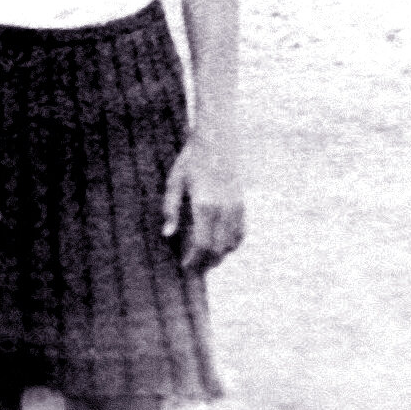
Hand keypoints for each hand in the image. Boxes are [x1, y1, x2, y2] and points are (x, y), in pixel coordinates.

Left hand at [161, 132, 245, 273]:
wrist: (218, 140)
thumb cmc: (191, 160)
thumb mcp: (175, 183)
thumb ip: (171, 209)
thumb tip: (167, 234)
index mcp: (204, 205)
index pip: (201, 244)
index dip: (194, 260)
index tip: (185, 267)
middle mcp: (223, 210)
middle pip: (217, 249)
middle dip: (206, 263)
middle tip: (194, 269)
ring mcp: (236, 208)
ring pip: (231, 244)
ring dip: (219, 256)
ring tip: (205, 261)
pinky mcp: (242, 204)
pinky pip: (240, 233)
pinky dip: (232, 244)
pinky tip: (221, 247)